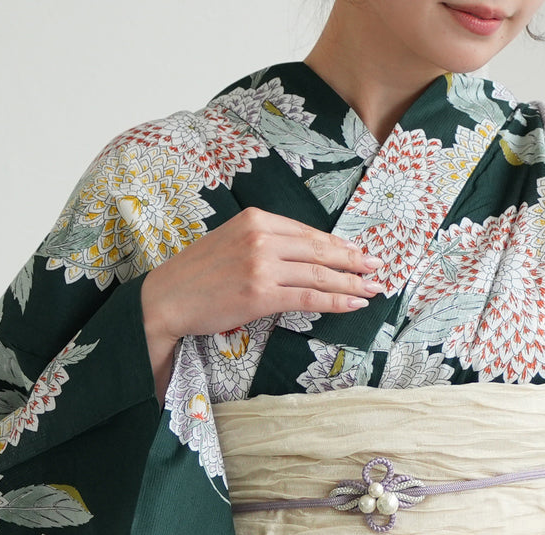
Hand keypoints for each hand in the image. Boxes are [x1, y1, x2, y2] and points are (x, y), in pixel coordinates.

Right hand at [140, 207, 384, 399]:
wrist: (167, 298)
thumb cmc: (198, 274)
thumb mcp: (232, 242)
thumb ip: (266, 243)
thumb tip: (304, 256)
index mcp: (256, 219)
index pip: (309, 233)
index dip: (338, 244)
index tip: (358, 252)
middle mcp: (262, 238)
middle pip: (320, 250)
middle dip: (353, 260)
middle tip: (377, 267)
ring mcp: (262, 265)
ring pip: (319, 274)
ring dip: (351, 283)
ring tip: (371, 289)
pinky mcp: (261, 294)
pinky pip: (309, 297)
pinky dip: (335, 300)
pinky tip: (352, 304)